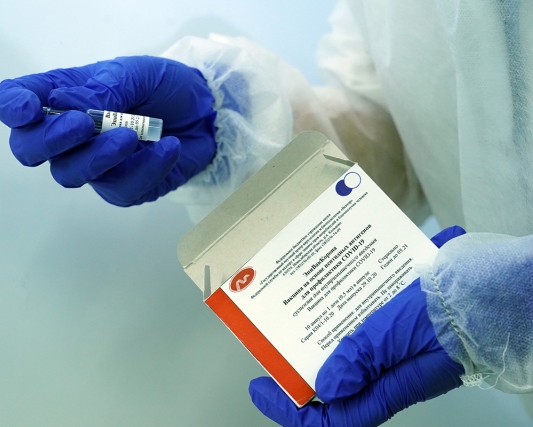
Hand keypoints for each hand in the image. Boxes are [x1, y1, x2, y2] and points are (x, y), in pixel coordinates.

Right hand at [0, 56, 216, 205]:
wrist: (207, 111)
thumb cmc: (163, 85)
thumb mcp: (134, 74)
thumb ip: (103, 89)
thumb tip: (67, 104)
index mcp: (61, 96)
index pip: (14, 103)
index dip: (12, 108)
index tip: (30, 108)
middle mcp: (68, 134)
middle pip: (28, 150)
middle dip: (50, 140)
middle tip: (82, 124)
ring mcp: (93, 164)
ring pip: (70, 175)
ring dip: (100, 156)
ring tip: (133, 136)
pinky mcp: (122, 187)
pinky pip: (120, 189)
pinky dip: (145, 169)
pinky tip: (168, 147)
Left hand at [249, 226, 466, 426]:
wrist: (497, 287)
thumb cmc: (454, 312)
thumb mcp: (399, 333)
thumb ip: (362, 356)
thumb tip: (325, 386)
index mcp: (389, 384)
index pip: (335, 418)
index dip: (293, 412)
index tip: (262, 387)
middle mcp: (390, 370)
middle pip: (336, 381)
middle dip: (302, 365)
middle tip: (276, 337)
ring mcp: (398, 346)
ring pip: (349, 347)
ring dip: (324, 331)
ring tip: (300, 304)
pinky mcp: (404, 322)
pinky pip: (369, 319)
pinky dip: (351, 304)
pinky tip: (341, 279)